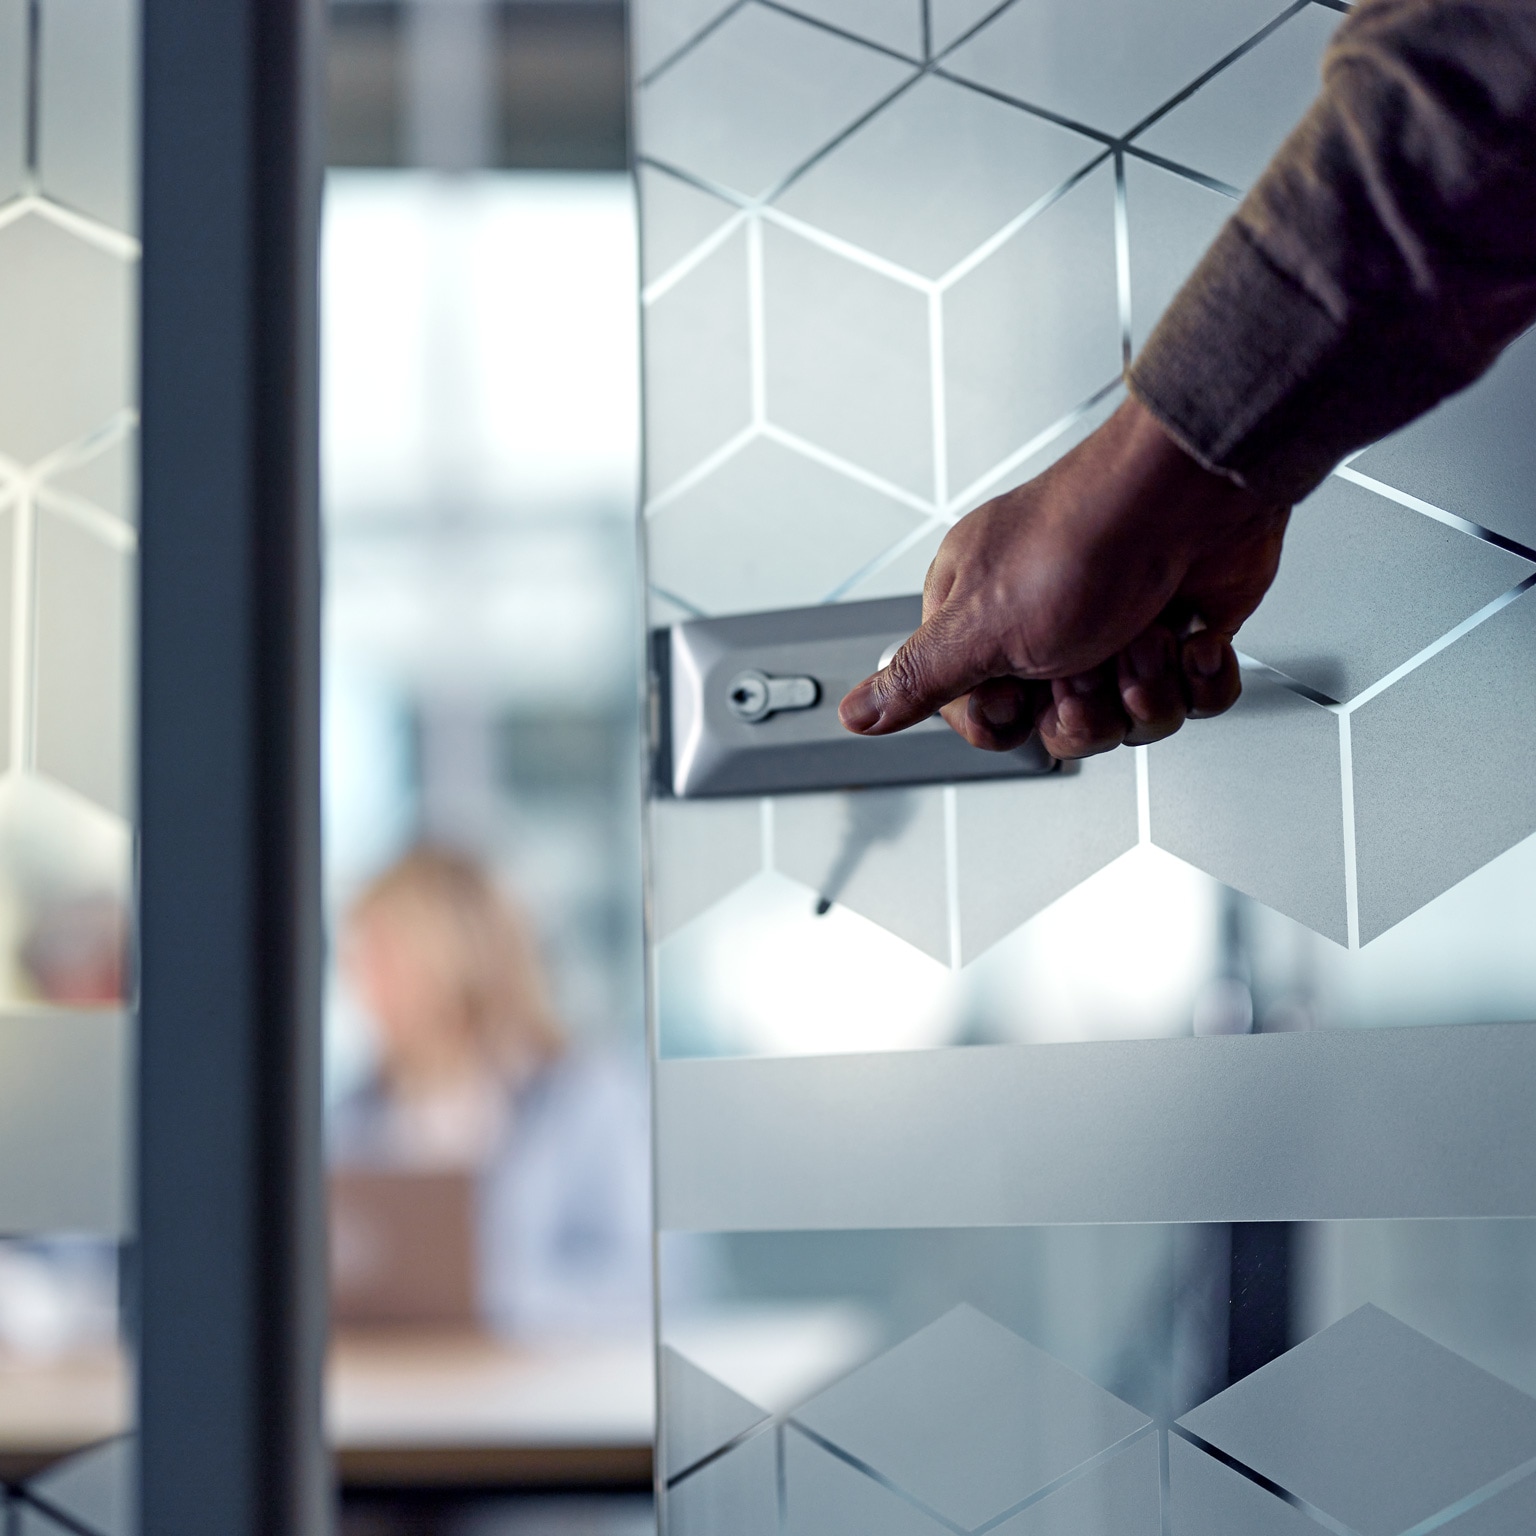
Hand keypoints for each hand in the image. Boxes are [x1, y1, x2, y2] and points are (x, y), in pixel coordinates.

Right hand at [837, 397, 1290, 758]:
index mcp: (983, 617)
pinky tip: (1190, 635)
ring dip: (1148, 686)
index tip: (1019, 691)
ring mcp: (1120, 627)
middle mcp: (1048, 624)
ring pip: (1134, 720)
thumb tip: (854, 712)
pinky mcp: (1183, 629)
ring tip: (1145, 635)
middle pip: (1064, 729)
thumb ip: (917, 679)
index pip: (984, 717)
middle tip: (1088, 660)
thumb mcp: (978, 628)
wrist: (1192, 494)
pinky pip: (1197, 697)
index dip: (1010, 720)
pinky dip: (1202, 675)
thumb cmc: (1083, 541)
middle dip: (1089, 708)